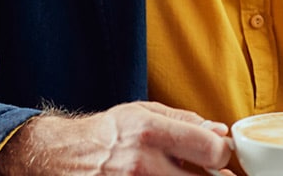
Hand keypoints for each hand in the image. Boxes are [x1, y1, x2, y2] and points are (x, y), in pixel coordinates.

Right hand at [0, 101, 233, 174]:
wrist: (59, 156)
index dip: (223, 156)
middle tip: (207, 174)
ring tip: (179, 175)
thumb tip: (220, 132)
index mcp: (151, 132)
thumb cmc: (105, 134)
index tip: (219, 158)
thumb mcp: (142, 113)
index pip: (211, 150)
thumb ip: (184, 121)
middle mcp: (143, 163)